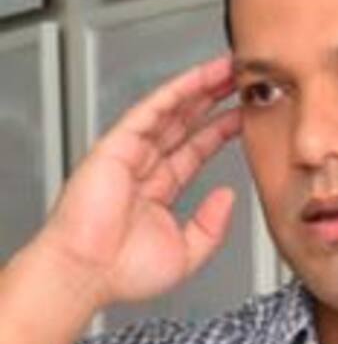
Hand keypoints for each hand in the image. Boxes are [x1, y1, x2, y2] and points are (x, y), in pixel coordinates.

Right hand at [31, 54, 242, 310]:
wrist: (87, 275)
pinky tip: (198, 78)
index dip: (221, 129)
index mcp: (158, 190)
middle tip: (241, 79)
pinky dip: (175, 92)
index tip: (244, 114)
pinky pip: (150, 111)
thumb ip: (211, 225)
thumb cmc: (123, 272)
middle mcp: (144, 168)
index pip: (196, 150)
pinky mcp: (116, 146)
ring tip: (227, 69)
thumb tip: (227, 196)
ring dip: (200, 87)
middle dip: (213, 100)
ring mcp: (130, 154)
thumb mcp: (187, 252)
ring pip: (171, 111)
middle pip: (185, 124)